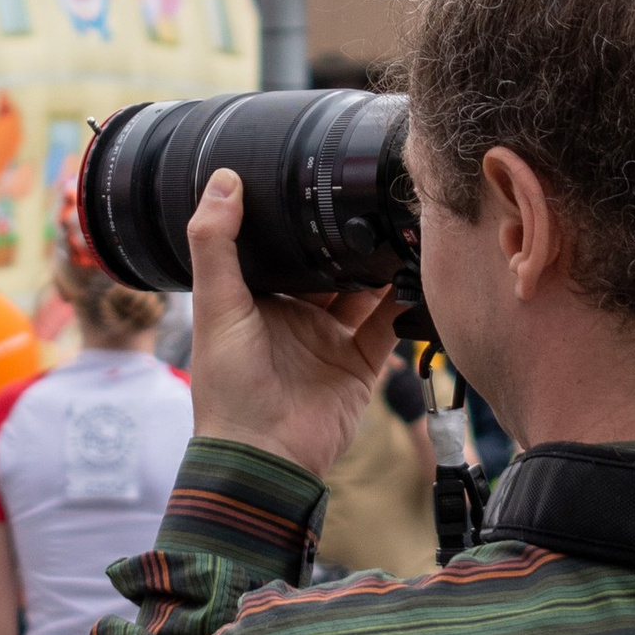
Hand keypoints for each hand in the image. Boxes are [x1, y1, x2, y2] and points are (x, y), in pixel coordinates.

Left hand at [186, 170, 398, 484]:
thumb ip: (216, 244)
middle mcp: (296, 316)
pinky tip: (418, 276)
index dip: (299, 219)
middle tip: (373, 196)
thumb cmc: (228, 387)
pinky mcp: (360, 365)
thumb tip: (222, 178)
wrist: (265, 456)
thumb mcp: (216, 306)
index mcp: (257, 300)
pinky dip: (405, 303)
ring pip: (364, 292)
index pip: (282, 248)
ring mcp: (330, 340)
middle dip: (349, 239)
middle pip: (329, 267)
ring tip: (403, 227)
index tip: (320, 179)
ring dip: (382, 265)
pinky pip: (389, 327)